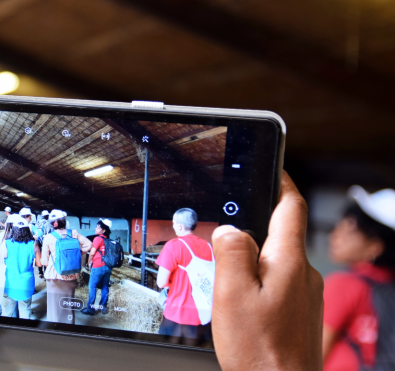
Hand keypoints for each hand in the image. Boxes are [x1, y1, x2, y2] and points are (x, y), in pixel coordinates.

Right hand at [212, 172, 322, 370]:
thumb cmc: (260, 351)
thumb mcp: (232, 294)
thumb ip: (230, 252)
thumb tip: (229, 228)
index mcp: (288, 261)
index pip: (289, 205)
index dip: (279, 181)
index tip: (268, 167)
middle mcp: (302, 272)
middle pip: (274, 234)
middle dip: (244, 231)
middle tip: (215, 241)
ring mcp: (302, 292)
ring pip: (270, 261)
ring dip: (245, 262)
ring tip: (218, 282)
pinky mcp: (298, 310)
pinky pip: (274, 282)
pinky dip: (252, 282)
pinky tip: (235, 302)